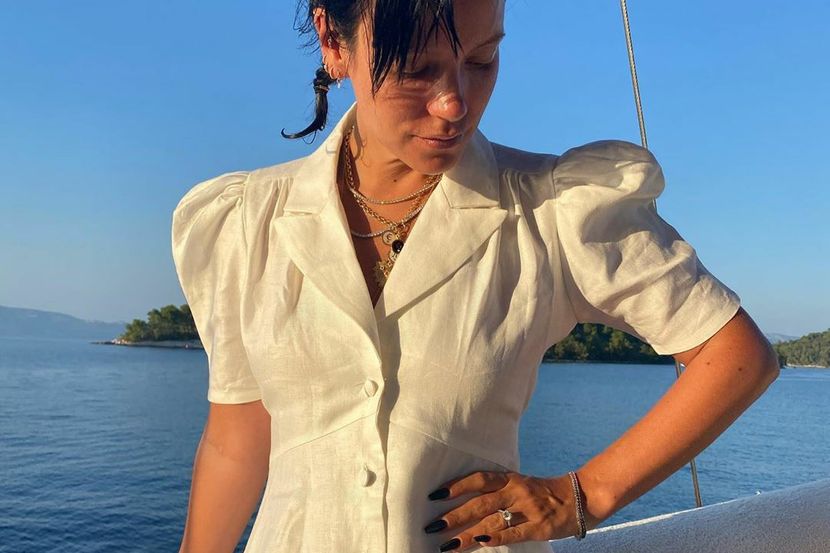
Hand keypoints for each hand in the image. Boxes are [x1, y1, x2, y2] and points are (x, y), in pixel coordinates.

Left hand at [423, 470, 600, 550]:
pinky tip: (480, 543)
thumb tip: (463, 499)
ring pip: (492, 521)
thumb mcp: (518, 483)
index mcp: (509, 479)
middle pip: (479, 503)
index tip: (435, 495)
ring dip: (467, 534)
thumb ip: (495, 489)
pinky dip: (496, 538)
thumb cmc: (541, 493)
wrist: (579, 498)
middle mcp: (516, 491)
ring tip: (448, 544)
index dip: (456, 486)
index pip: (478, 479)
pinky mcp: (538, 527)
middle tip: (433, 526)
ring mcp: (527, 509)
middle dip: (454, 515)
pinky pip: (513, 533)